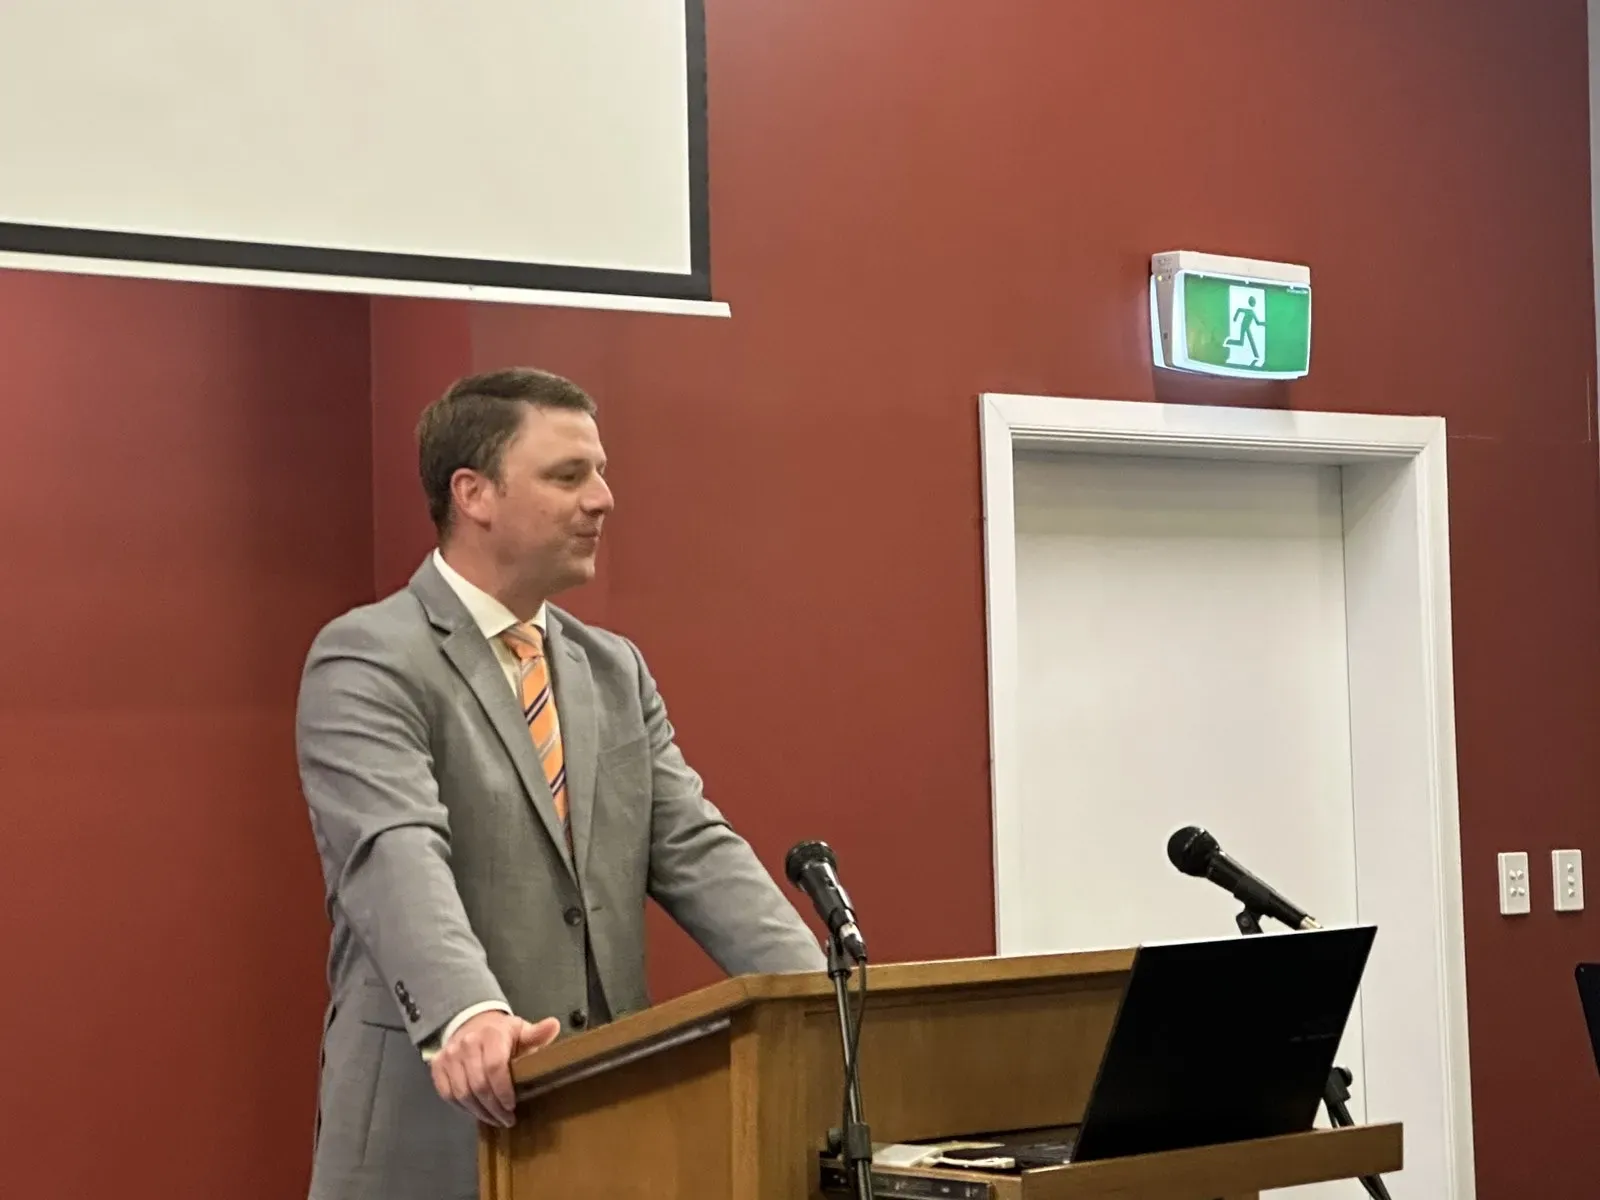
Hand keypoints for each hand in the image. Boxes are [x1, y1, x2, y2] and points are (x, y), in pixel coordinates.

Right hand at [428, 1011, 561, 1126]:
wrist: (473, 1024)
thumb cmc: (503, 1034)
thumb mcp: (522, 1032)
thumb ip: (537, 1034)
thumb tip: (553, 1025)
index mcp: (491, 1035)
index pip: (495, 1067)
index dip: (503, 1091)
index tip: (512, 1106)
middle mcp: (467, 1043)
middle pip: (478, 1084)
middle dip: (494, 1108)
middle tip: (507, 1120)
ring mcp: (450, 1055)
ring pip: (462, 1093)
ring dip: (479, 1111)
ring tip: (494, 1119)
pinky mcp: (437, 1065)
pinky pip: (447, 1094)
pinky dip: (462, 1107)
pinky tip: (477, 1111)